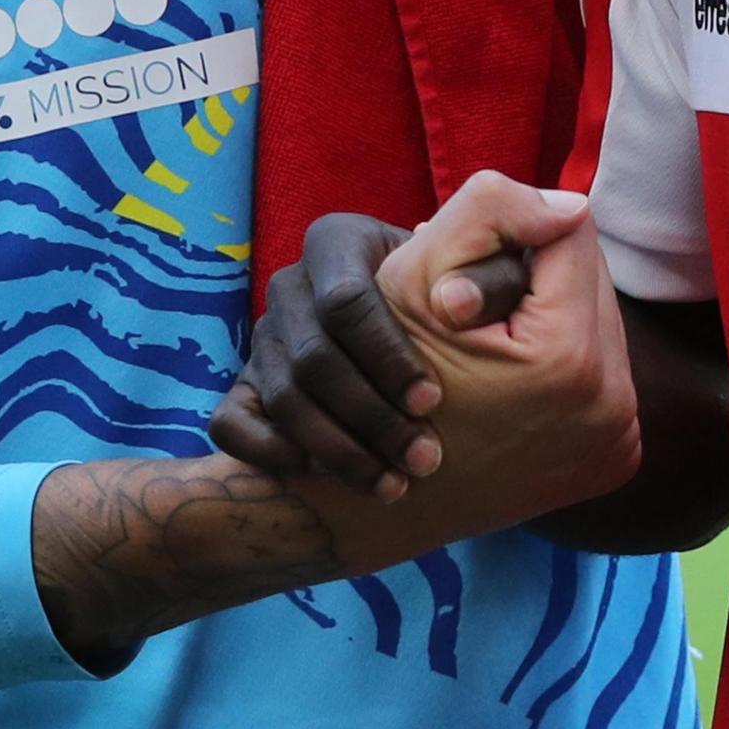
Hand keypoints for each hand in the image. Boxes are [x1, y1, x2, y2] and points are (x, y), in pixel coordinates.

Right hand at [212, 213, 532, 496]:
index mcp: (338, 242)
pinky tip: (323, 479)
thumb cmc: (459, 306)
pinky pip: (232, 423)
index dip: (388, 356)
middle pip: (313, 357)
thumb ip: (496, 274)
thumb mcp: (482, 278)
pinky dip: (272, 453)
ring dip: (338, 450)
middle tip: (423, 459)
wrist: (420, 339)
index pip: (346, 300)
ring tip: (393, 486)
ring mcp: (264, 338)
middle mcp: (293, 285)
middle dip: (370, 416)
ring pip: (283, 398)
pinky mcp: (244, 385)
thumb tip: (468, 296)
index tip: (433, 402)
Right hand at [299, 174, 641, 573]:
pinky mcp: (616, 460)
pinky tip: (517, 374)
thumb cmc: (382, 375)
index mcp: (569, 357)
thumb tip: (571, 207)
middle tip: (480, 302)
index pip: (573, 233)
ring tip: (496, 335)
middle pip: (594, 281)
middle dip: (542, 276)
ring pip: (601, 325)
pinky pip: (605, 376)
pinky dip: (568, 363)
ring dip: (557, 315)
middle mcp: (613, 408)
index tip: (471, 269)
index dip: (515, 233)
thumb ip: (491, 210)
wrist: (381, 490)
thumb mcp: (415, 276)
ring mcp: (619, 441)